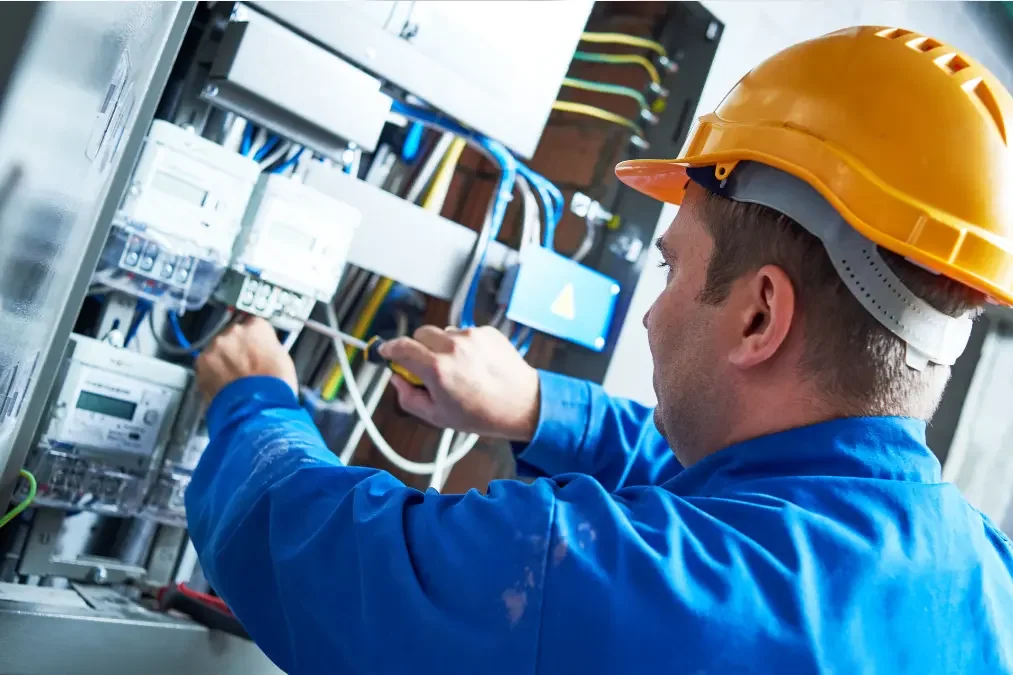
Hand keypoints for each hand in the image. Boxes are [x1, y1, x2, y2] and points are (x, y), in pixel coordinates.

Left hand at [196, 316, 297, 400]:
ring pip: (217, 348)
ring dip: (223, 359)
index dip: (254, 339)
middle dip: (236, 347)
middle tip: (244, 365)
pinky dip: (211, 371)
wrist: (256, 407)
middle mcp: (235, 331)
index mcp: (258, 327)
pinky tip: (223, 383)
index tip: (253, 347)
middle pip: (232, 333)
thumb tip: (262, 348)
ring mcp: (216, 346)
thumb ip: (268, 346)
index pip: (253, 324)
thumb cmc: (274, 387)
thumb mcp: (282, 358)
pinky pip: (206, 363)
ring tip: (233, 378)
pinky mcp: (202, 362)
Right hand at [380, 325, 540, 441]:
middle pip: (419, 334)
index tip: (387, 351)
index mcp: (437, 368)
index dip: (389, 348)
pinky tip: (474, 363)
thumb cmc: (483, 414)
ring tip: (457, 368)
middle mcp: (453, 347)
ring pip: (443, 332)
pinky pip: (464, 332)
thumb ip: (408, 397)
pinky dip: (463, 344)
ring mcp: (471, 336)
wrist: (522, 404)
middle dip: (417, 348)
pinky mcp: (486, 331)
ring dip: (442, 345)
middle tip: (426, 366)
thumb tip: (397, 380)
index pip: (401, 347)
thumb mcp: (437, 416)